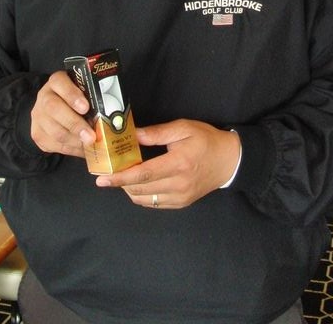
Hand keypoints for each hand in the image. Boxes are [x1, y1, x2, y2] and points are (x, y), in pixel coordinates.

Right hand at [30, 71, 94, 155]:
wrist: (52, 109)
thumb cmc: (76, 98)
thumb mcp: (83, 90)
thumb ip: (93, 95)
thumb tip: (115, 112)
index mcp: (56, 82)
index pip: (60, 82)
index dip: (72, 95)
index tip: (86, 107)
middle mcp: (44, 97)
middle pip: (54, 109)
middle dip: (75, 124)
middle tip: (91, 136)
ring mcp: (39, 116)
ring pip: (54, 131)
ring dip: (75, 141)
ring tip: (91, 145)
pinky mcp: (38, 134)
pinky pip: (54, 145)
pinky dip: (72, 150)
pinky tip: (84, 150)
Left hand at [95, 119, 240, 208]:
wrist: (229, 160)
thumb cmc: (206, 140)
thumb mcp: (182, 128)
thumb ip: (156, 133)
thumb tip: (131, 134)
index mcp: (178, 163)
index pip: (143, 174)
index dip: (120, 177)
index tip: (102, 178)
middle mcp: (178, 184)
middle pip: (140, 189)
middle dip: (120, 182)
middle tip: (108, 172)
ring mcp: (180, 197)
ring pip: (144, 199)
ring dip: (129, 189)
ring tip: (124, 176)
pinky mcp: (181, 204)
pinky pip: (154, 203)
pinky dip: (141, 195)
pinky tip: (139, 183)